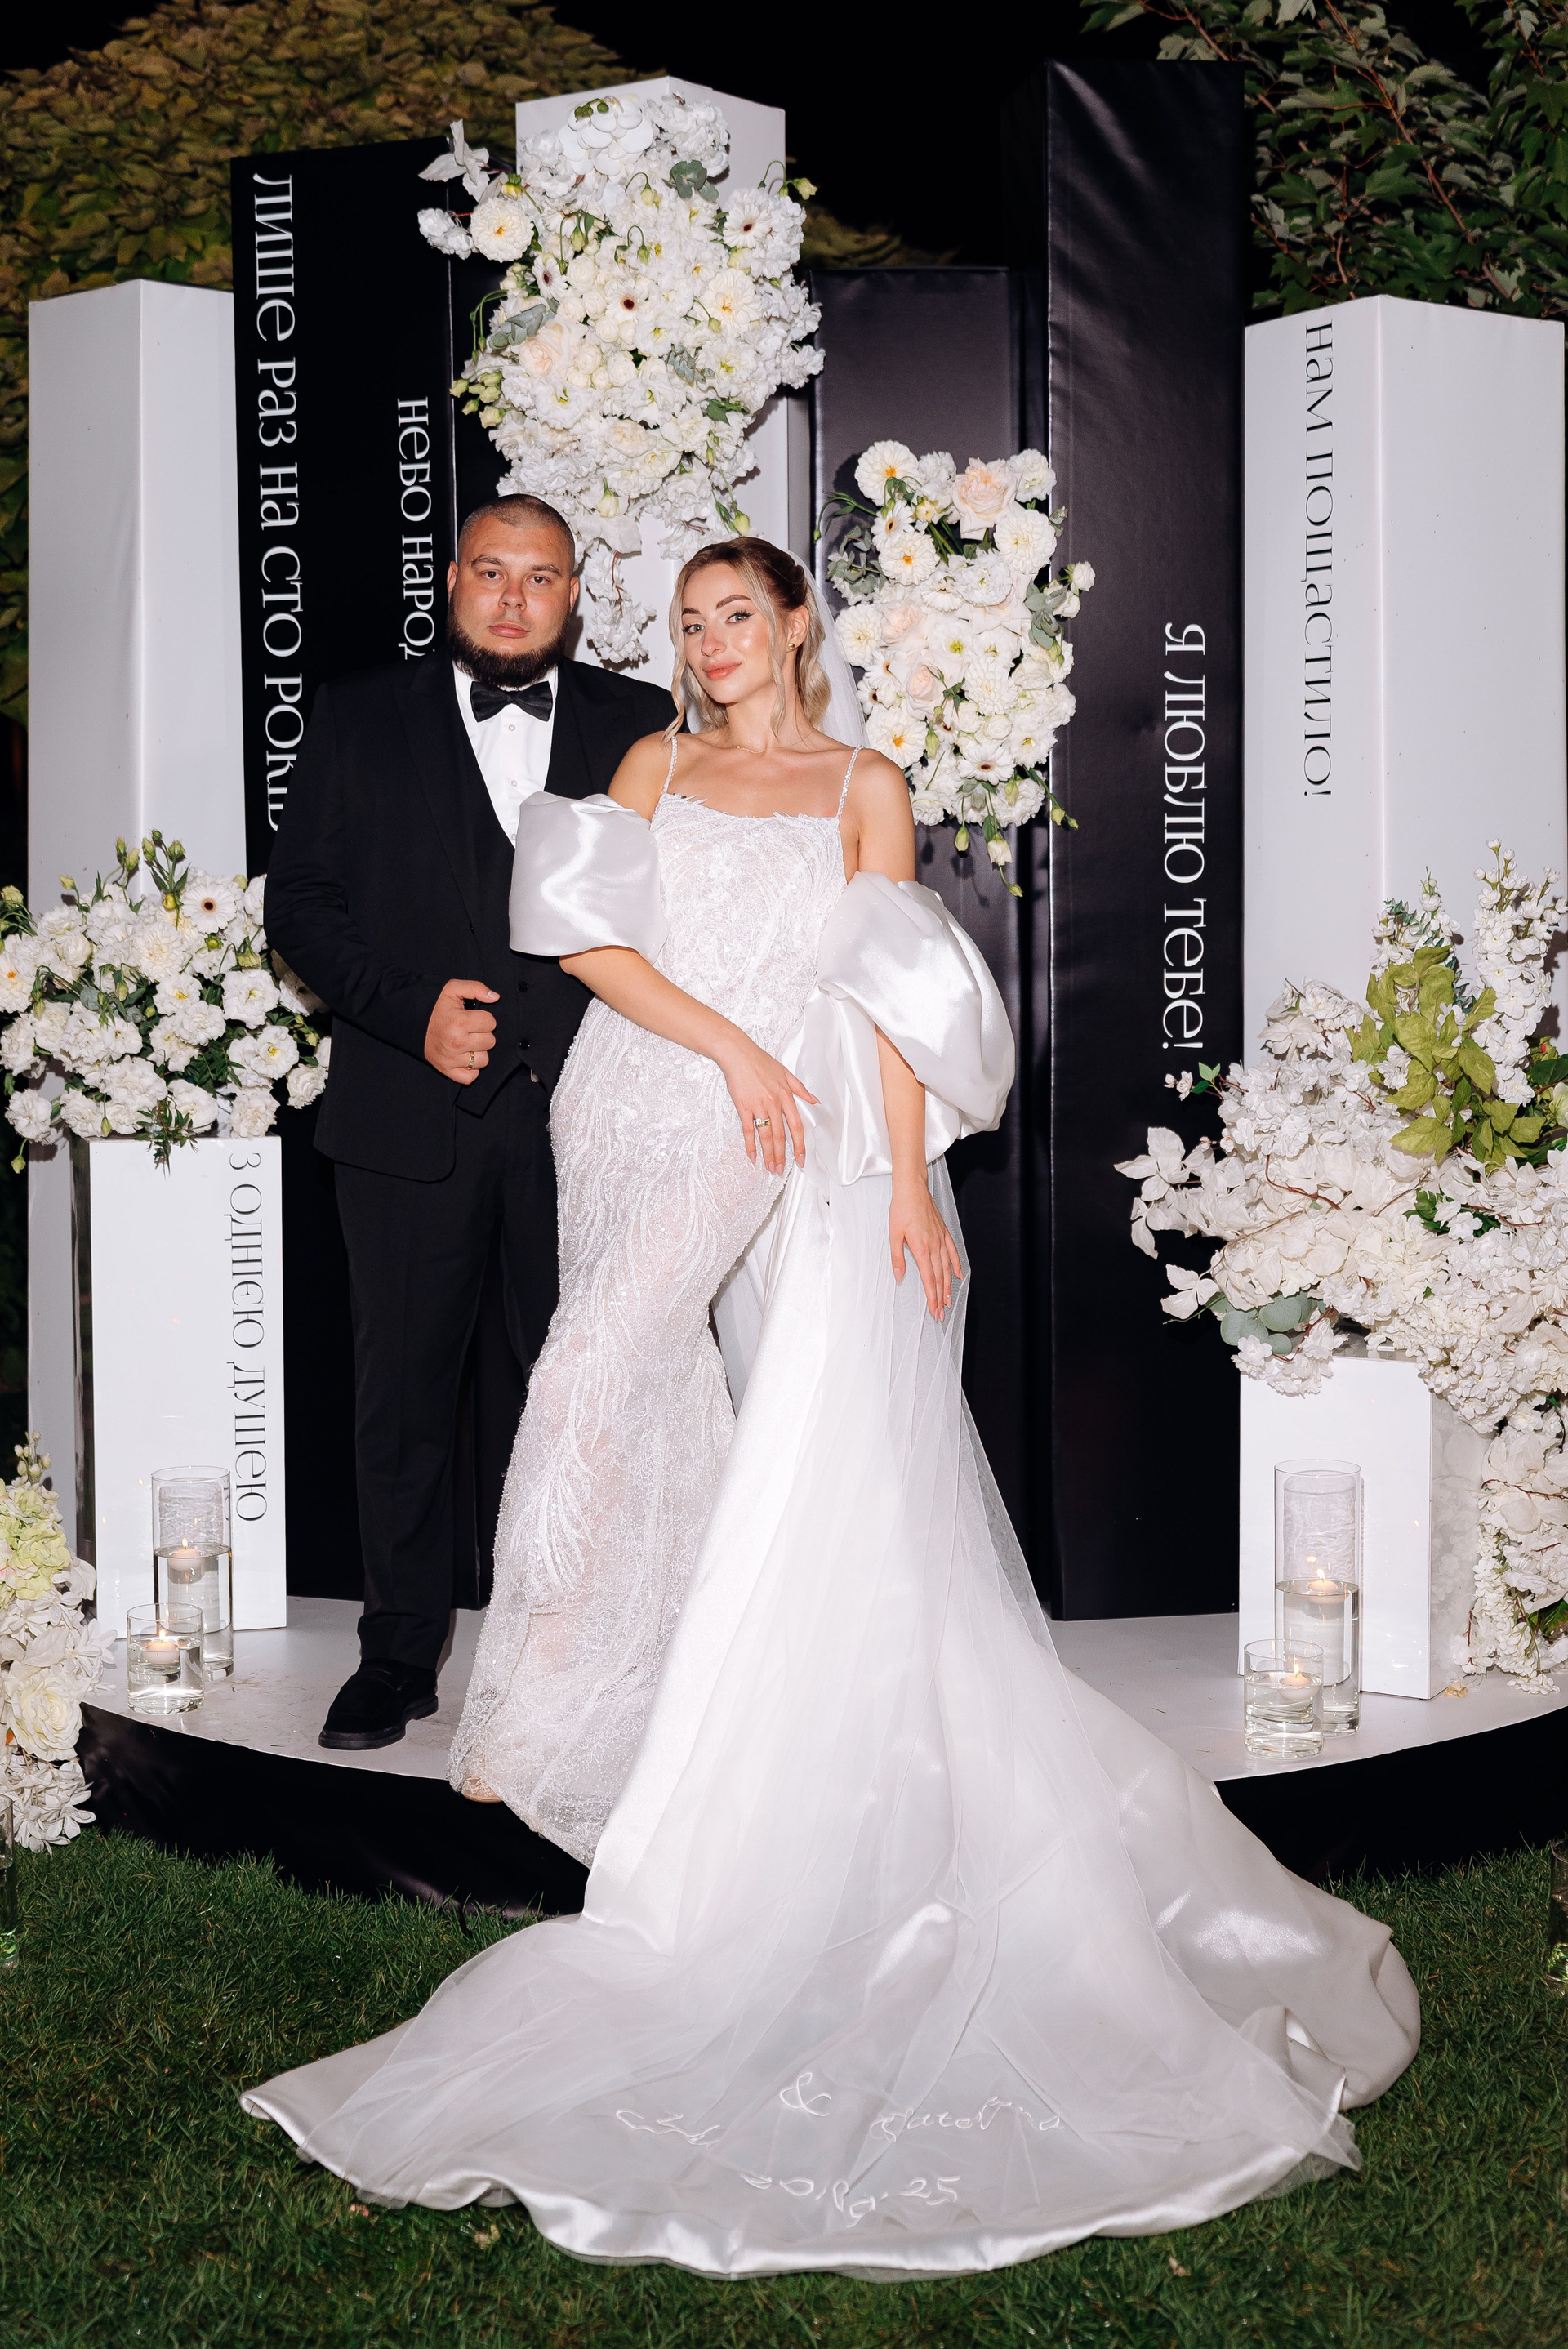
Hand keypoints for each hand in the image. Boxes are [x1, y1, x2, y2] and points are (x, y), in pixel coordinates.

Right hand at [425, 979, 498, 1083]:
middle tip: (469, 1030)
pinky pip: (471, 1077)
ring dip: (478, 1052)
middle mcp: (456, 1042)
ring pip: (484, 1060)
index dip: (484, 1018)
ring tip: (466, 1043)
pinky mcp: (447, 1070)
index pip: (491, 1022)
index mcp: (459, 1022)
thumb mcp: (452, 989)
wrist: (412, 1023)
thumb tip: (495, 997)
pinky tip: (464, 1057)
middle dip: (482, 1034)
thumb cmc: (435, 1007)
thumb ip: (475, 988)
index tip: (473, 1017)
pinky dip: (470, 1069)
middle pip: (490, 1041)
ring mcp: (451, 1059)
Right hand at [716, 1034, 817, 1174]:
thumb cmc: (759, 1060)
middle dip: (782, 1156)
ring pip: (766, 1135)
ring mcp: (758, 1105)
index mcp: (785, 1096)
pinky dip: (750, 1145)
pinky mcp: (743, 1106)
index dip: (799, 1145)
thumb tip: (815, 1100)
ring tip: (770, 1168)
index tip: (801, 1159)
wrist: (737, 1052)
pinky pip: (748, 1130)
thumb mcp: (785, 1072)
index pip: (796, 1126)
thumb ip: (800, 1089)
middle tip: (781, 1170)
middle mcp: (774, 1103)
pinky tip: (753, 1157)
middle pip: (781, 1135)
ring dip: (769, 1154)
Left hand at [890, 1175, 963, 1318]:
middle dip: (940, 1298)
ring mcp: (940, 1239)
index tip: (934, 1311)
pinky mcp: (943, 1232)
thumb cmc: (901, 1210)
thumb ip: (898, 1258)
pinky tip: (958, 1274)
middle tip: (941, 1313)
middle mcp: (934, 1246)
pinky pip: (952, 1252)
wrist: (912, 1189)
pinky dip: (956, 1265)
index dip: (931, 1297)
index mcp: (921, 1249)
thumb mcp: (893, 1235)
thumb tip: (899, 1276)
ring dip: (948, 1286)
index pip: (928, 1279)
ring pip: (947, 1268)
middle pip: (939, 1278)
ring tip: (949, 1300)